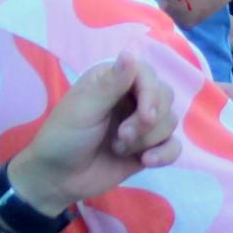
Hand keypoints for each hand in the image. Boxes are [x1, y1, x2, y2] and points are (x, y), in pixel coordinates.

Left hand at [5, 51, 184, 208]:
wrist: (59, 179)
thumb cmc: (64, 137)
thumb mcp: (84, 109)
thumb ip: (110, 84)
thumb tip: (130, 52)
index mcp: (113, 81)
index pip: (148, 75)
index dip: (152, 94)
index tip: (146, 116)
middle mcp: (131, 98)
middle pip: (165, 97)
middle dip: (148, 120)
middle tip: (122, 136)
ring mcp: (141, 124)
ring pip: (170, 122)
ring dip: (148, 139)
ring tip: (119, 149)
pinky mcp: (148, 148)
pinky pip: (174, 146)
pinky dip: (165, 154)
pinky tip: (146, 161)